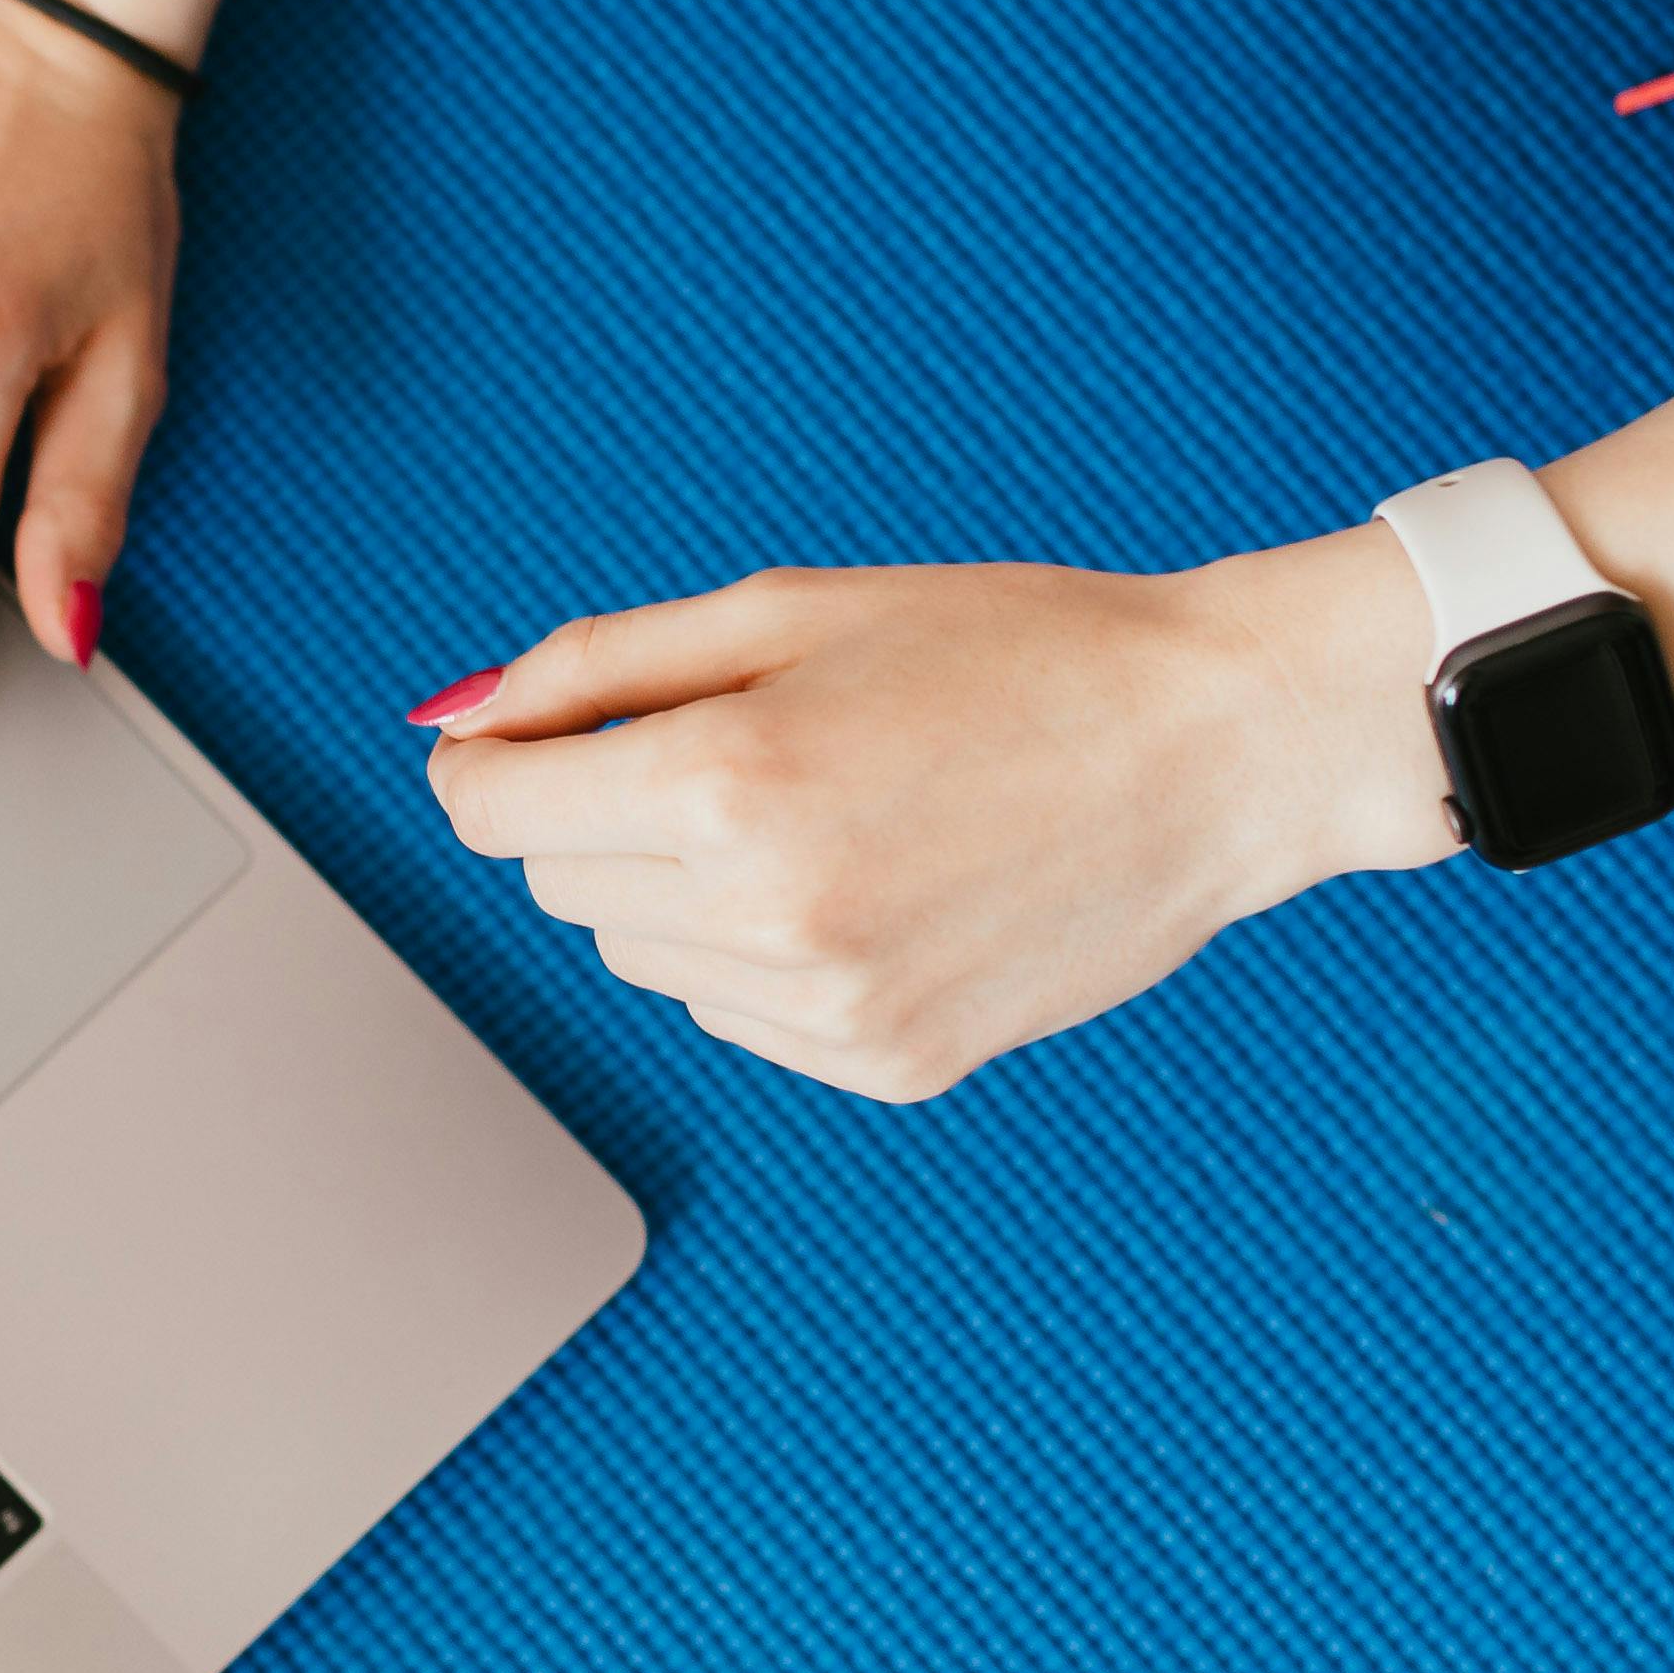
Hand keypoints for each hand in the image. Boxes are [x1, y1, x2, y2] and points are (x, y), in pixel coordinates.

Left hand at [417, 538, 1465, 1099]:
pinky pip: (734, 1012)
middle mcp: (764, 914)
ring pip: (636, 955)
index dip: (489, 761)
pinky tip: (873, 881)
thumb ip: (600, 664)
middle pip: (556, 883)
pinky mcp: (884, 1064)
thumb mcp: (791, 608)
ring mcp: (827, 1008)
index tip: (524, 737)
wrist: (1218, 752)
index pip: (491, 810)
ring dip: (680, 886)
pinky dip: (761, 951)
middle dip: (599, 813)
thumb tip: (455, 722)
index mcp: (727, 781)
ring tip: (824, 809)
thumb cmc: (1017, 653)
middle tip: (735, 741)